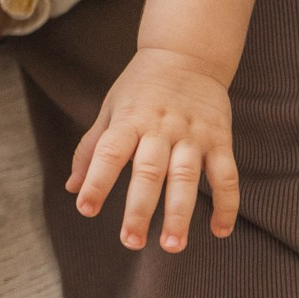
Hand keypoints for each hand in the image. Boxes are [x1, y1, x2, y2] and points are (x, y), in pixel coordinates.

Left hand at [68, 47, 238, 252]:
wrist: (188, 52)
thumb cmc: (141, 86)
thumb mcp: (111, 107)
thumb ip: (92, 148)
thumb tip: (71, 187)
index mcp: (129, 119)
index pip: (109, 152)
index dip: (97, 180)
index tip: (85, 208)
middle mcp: (160, 128)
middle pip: (149, 171)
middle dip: (140, 209)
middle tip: (131, 242)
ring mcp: (192, 134)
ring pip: (187, 177)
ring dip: (180, 213)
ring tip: (173, 245)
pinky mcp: (220, 138)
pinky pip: (226, 174)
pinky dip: (226, 204)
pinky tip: (219, 231)